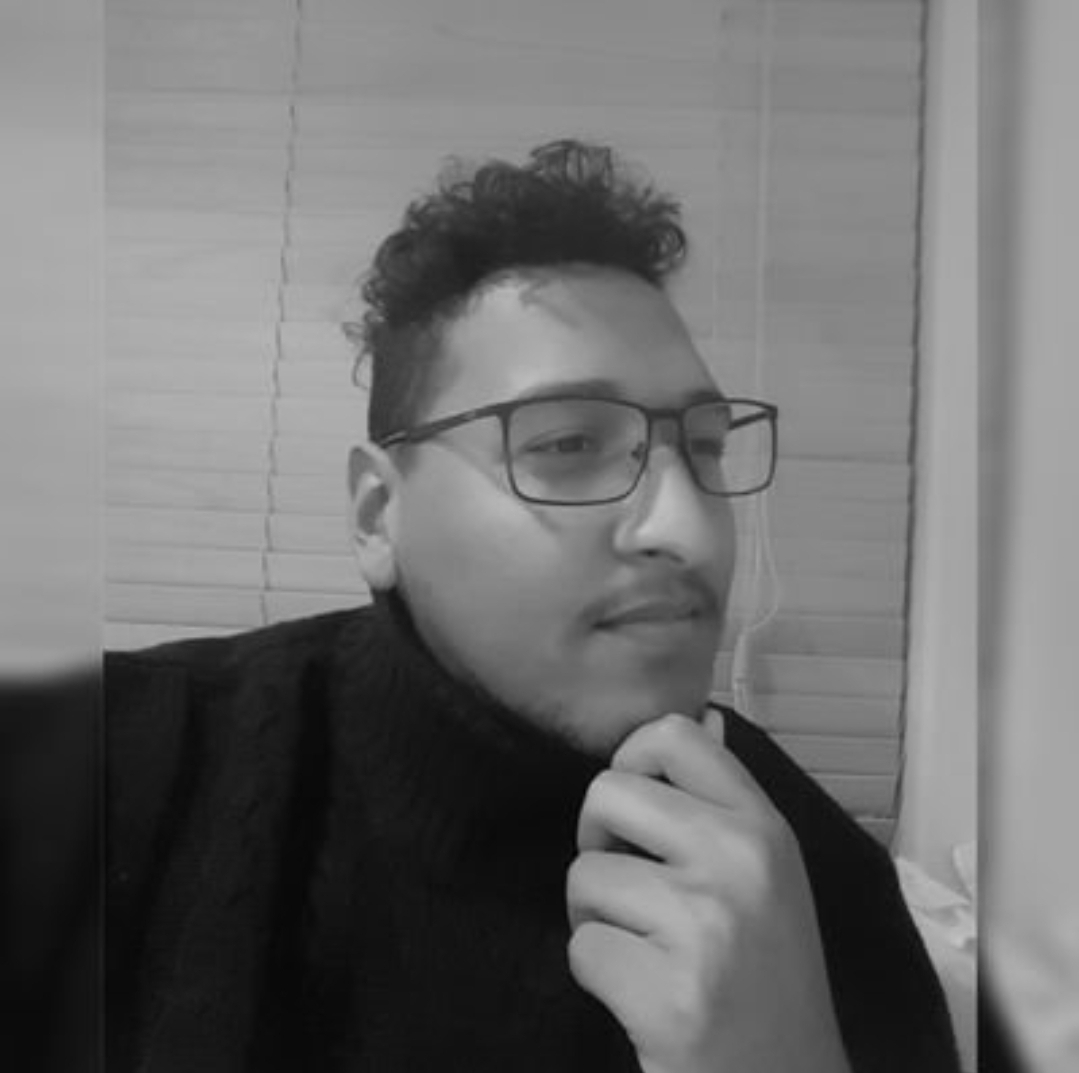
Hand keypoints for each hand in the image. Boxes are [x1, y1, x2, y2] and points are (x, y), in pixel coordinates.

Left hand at [566, 712, 851, 1072]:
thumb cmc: (768, 976)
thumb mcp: (768, 873)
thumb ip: (724, 799)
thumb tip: (700, 711)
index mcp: (764, 827)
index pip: (673, 733)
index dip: (629, 760)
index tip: (634, 811)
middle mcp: (739, 862)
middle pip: (605, 793)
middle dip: (596, 841)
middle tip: (629, 886)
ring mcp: (705, 926)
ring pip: (585, 876)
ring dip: (596, 918)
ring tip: (646, 950)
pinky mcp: (669, 994)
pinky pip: (582, 948)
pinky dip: (598, 975)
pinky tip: (643, 994)